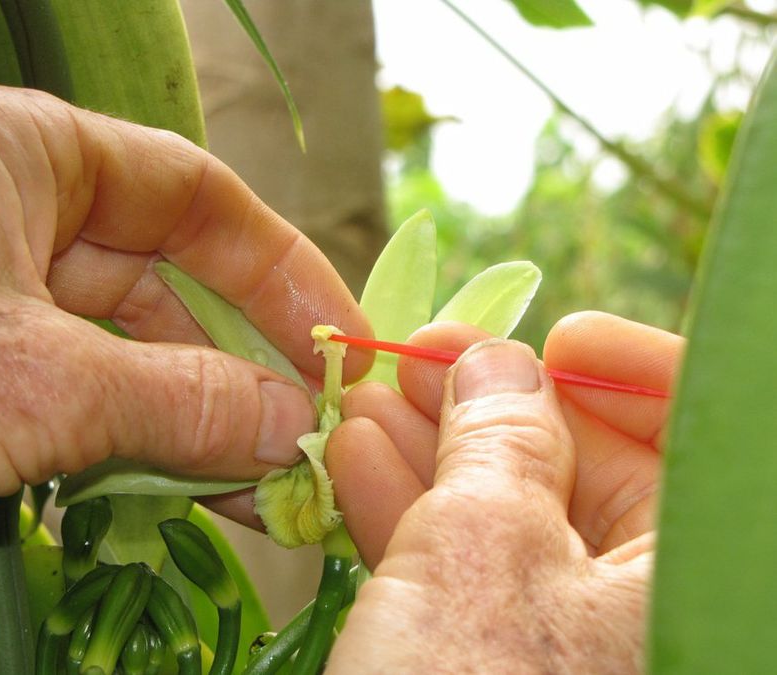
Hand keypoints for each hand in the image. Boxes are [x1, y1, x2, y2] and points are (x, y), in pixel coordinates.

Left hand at [0, 79, 370, 535]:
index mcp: (19, 153)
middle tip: (309, 436)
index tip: (339, 337)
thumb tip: (297, 428)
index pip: (194, 192)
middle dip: (240, 364)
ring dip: (192, 417)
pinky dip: (130, 441)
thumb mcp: (35, 388)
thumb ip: (183, 400)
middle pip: (164, 276)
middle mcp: (3, 205)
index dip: (280, 266)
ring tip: (261, 487)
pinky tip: (184, 493)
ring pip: (121, 345)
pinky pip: (74, 389)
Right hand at [326, 312, 681, 671]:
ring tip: (367, 393)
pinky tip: (356, 455)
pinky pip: (459, 565)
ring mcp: (556, 634)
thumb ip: (500, 439)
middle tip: (423, 353)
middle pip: (579, 469)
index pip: (686, 443)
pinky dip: (406, 509)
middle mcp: (631, 605)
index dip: (625, 377)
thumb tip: (499, 361)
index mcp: (676, 576)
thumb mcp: (485, 544)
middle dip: (489, 401)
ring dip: (425, 445)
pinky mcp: (487, 654)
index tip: (558, 337)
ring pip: (502, 512)